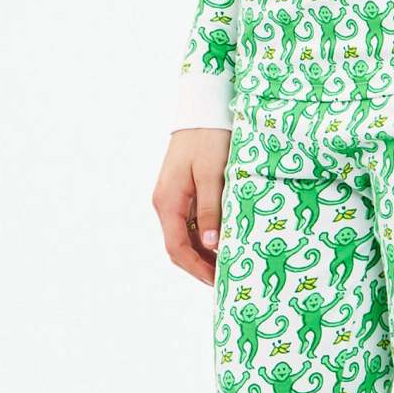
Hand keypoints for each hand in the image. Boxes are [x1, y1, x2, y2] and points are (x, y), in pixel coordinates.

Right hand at [152, 127, 231, 285]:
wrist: (203, 109)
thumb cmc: (209, 139)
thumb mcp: (212, 175)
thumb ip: (210, 211)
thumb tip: (210, 246)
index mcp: (168, 202)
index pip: (177, 248)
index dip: (196, 269)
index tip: (217, 282)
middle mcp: (165, 203)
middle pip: (179, 246)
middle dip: (200, 266)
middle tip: (225, 280)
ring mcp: (173, 198)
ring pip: (185, 236)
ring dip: (203, 253)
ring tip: (227, 265)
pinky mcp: (183, 191)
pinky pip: (190, 223)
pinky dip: (205, 237)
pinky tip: (223, 241)